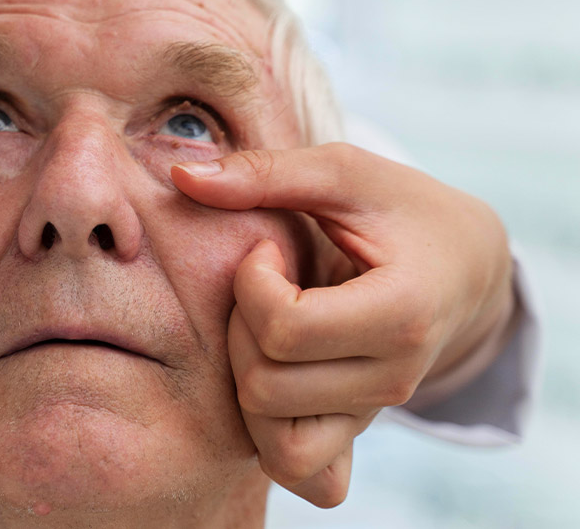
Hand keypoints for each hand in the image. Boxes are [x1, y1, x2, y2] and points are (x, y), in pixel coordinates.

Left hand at [171, 143, 514, 506]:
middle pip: (266, 388)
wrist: (463, 264)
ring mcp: (375, 412)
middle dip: (240, 329)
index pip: (285, 331)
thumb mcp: (344, 172)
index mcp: (402, 313)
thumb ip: (265, 173)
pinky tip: (270, 371)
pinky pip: (301, 470)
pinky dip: (268, 434)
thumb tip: (180, 176)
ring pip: (273, 438)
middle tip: (262, 288)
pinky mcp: (357, 430)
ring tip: (266, 328)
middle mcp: (394, 378)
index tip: (268, 250)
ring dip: (246, 378)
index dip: (252, 283)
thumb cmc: (400, 208)